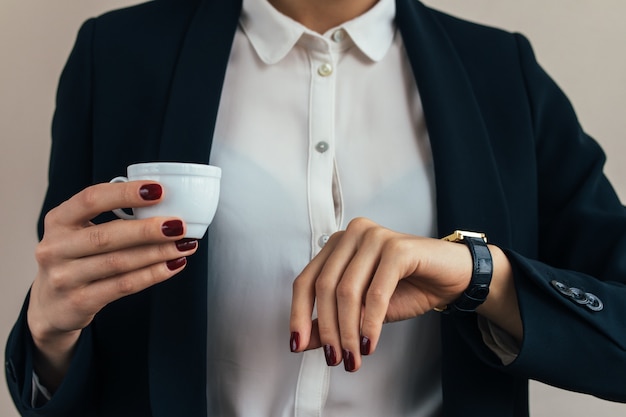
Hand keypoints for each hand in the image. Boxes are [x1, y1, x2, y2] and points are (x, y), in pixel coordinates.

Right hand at [27, 181, 198, 388]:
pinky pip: (123, 286)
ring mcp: (64, 278)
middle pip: (107, 235)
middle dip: (148, 230)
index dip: (125, 193)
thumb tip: (165, 205)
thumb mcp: (78, 233)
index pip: (91, 199)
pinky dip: (152, 274)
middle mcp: (55, 248)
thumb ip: (110, 218)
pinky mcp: (79, 302)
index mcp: (58, 221)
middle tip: (179, 224)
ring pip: (119, 262)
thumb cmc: (75, 259)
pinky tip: (173, 265)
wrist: (50, 306)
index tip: (159, 190)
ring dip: (157, 253)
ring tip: (184, 245)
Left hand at [290, 217, 474, 371]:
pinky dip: (370, 323)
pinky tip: (370, 344)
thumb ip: (330, 320)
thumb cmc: (405, 289)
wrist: (450, 278)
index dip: (298, 314)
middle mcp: (352, 235)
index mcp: (337, 245)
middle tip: (334, 359)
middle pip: (325, 287)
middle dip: (327, 329)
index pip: (306, 280)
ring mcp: (374, 237)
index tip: (297, 345)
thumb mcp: (361, 309)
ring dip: (348, 332)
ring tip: (352, 358)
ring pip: (348, 291)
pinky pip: (376, 293)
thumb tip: (301, 342)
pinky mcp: (397, 248)